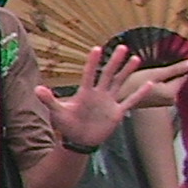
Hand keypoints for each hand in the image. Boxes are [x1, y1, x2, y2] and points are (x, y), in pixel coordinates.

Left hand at [43, 45, 174, 149]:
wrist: (78, 140)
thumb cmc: (67, 125)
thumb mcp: (57, 112)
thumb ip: (49, 100)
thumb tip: (37, 89)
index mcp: (85, 92)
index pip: (89, 73)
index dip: (93, 62)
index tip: (96, 48)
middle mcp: (98, 94)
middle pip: (108, 74)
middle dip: (114, 61)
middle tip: (122, 47)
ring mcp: (109, 102)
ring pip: (120, 83)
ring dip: (127, 71)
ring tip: (136, 58)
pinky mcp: (117, 112)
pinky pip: (130, 101)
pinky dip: (140, 93)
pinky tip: (150, 83)